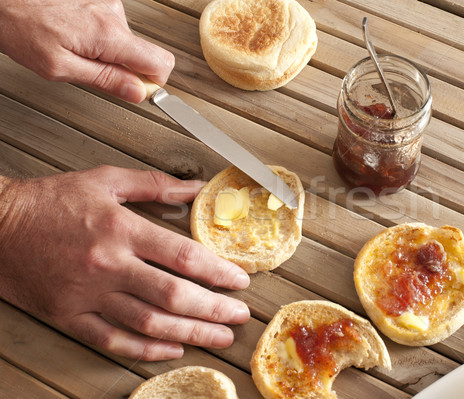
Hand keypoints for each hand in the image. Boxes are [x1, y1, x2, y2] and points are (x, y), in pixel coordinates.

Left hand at [0, 0, 173, 102]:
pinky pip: (113, 27)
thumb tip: (137, 92)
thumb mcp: (61, 68)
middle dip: (129, 69)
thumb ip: (105, 81)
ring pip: (127, 41)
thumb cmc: (22, 28)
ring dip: (109, 51)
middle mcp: (113, 15)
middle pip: (146, 52)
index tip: (136, 89)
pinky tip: (77, 36)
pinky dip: (100, 37)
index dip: (153, 82)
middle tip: (100, 73)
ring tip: (78, 49)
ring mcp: (108, 4)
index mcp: (108, 35)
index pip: (160, 63)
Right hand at [0, 166, 249, 360]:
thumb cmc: (50, 201)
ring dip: (190, 333)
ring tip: (217, 336)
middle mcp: (108, 265)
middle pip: (173, 295)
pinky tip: (171, 349)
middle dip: (214, 309)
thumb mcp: (105, 180)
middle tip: (238, 315)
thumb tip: (196, 188)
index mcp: (120, 229)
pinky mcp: (69, 315)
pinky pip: (112, 340)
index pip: (183, 256)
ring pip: (148, 323)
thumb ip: (155, 184)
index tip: (238, 280)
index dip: (218, 272)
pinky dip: (146, 349)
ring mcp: (88, 294)